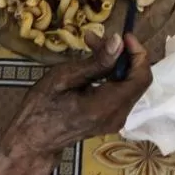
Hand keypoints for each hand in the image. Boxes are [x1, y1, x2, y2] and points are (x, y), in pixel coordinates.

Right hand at [0, 34, 152, 165]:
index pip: (140, 78)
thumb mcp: (64, 77)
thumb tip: (118, 41)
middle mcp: (118, 116)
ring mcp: (116, 121)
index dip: (138, 54)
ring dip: (116, 64)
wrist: (33, 139)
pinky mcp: (111, 121)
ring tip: (91, 47)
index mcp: (106, 106)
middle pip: (137, 81)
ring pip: (129, 86)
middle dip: (123, 56)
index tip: (124, 36)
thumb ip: (96, 62)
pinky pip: (120, 94)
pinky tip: (93, 66)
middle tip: (97, 39)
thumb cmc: (42, 106)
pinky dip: (112, 77)